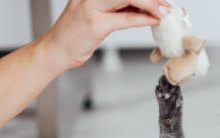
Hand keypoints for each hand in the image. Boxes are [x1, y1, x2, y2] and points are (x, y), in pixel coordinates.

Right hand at [43, 0, 169, 70]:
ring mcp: (91, 7)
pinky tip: (152, 20)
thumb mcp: (94, 15)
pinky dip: (141, 19)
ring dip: (149, 6)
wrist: (54, 51)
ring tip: (162, 12)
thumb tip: (138, 8)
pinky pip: (124, 19)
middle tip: (165, 4)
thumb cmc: (73, 36)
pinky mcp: (95, 24)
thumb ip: (114, 9)